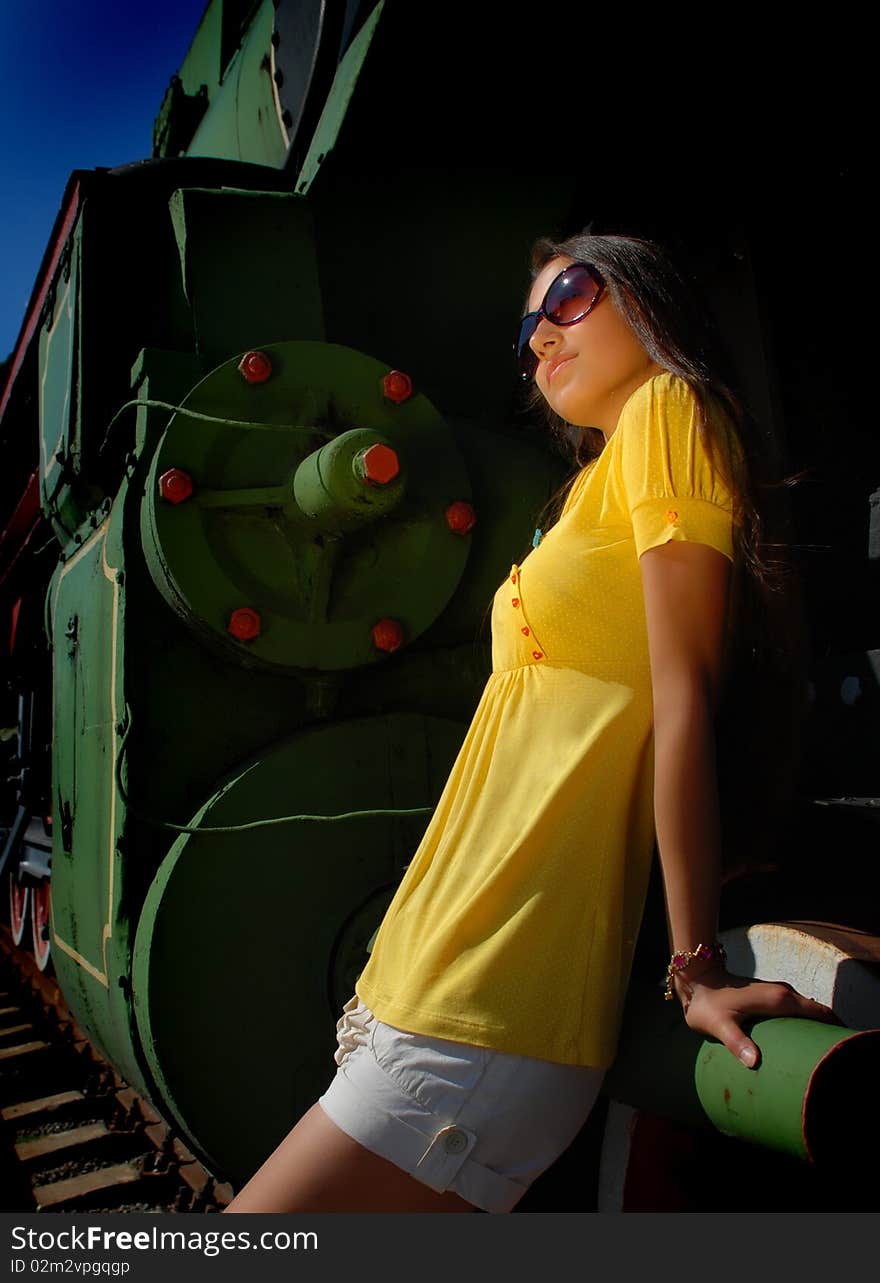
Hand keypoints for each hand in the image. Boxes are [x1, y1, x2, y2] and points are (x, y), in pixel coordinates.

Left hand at [674, 966, 837, 1068]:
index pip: (820, 1013)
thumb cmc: (707, 1004)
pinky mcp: (771, 995)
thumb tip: (755, 1061)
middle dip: (829, 1032)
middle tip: (831, 1058)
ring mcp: (778, 992)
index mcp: (780, 999)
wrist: (697, 979)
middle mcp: (784, 992)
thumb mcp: (720, 1026)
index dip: (835, 1029)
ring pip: (808, 1011)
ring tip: (818, 1054)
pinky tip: (799, 1043)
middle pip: (819, 1013)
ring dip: (817, 1029)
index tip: (840, 1049)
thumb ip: (737, 1042)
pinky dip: (805, 1024)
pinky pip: (797, 1010)